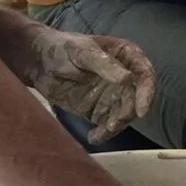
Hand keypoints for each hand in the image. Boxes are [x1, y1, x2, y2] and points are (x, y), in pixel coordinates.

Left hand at [16, 28, 155, 142]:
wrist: (38, 63)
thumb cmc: (63, 48)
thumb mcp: (83, 52)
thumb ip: (105, 65)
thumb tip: (128, 79)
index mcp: (127, 56)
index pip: (145, 75)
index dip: (147, 93)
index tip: (141, 111)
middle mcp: (125, 77)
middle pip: (136, 99)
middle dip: (127, 113)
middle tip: (113, 123)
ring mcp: (112, 95)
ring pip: (123, 114)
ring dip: (116, 125)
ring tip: (100, 132)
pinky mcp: (98, 110)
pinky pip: (106, 125)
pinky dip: (103, 133)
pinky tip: (93, 137)